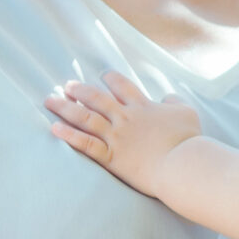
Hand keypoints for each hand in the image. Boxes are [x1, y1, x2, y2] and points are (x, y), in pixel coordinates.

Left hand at [46, 71, 200, 200]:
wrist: (182, 163)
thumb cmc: (188, 139)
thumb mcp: (187, 113)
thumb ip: (174, 103)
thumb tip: (167, 98)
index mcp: (143, 106)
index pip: (123, 86)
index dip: (111, 79)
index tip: (102, 75)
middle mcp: (126, 118)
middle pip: (97, 98)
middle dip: (80, 90)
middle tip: (66, 85)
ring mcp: (116, 136)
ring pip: (86, 117)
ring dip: (66, 108)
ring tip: (50, 101)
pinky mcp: (111, 156)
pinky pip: (85, 143)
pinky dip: (69, 135)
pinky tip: (54, 128)